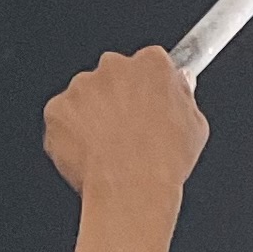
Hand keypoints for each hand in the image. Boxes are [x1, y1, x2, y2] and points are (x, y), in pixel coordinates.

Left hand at [43, 48, 208, 205]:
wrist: (131, 187)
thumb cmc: (164, 161)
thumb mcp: (195, 127)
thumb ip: (184, 98)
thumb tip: (179, 90)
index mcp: (151, 64)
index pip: (148, 64)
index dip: (148, 88)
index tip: (147, 102)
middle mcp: (114, 67)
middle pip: (113, 76)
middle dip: (118, 98)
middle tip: (127, 130)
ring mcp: (81, 86)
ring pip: (85, 96)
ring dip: (92, 115)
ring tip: (108, 148)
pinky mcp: (57, 108)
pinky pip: (62, 118)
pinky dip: (70, 133)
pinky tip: (89, 154)